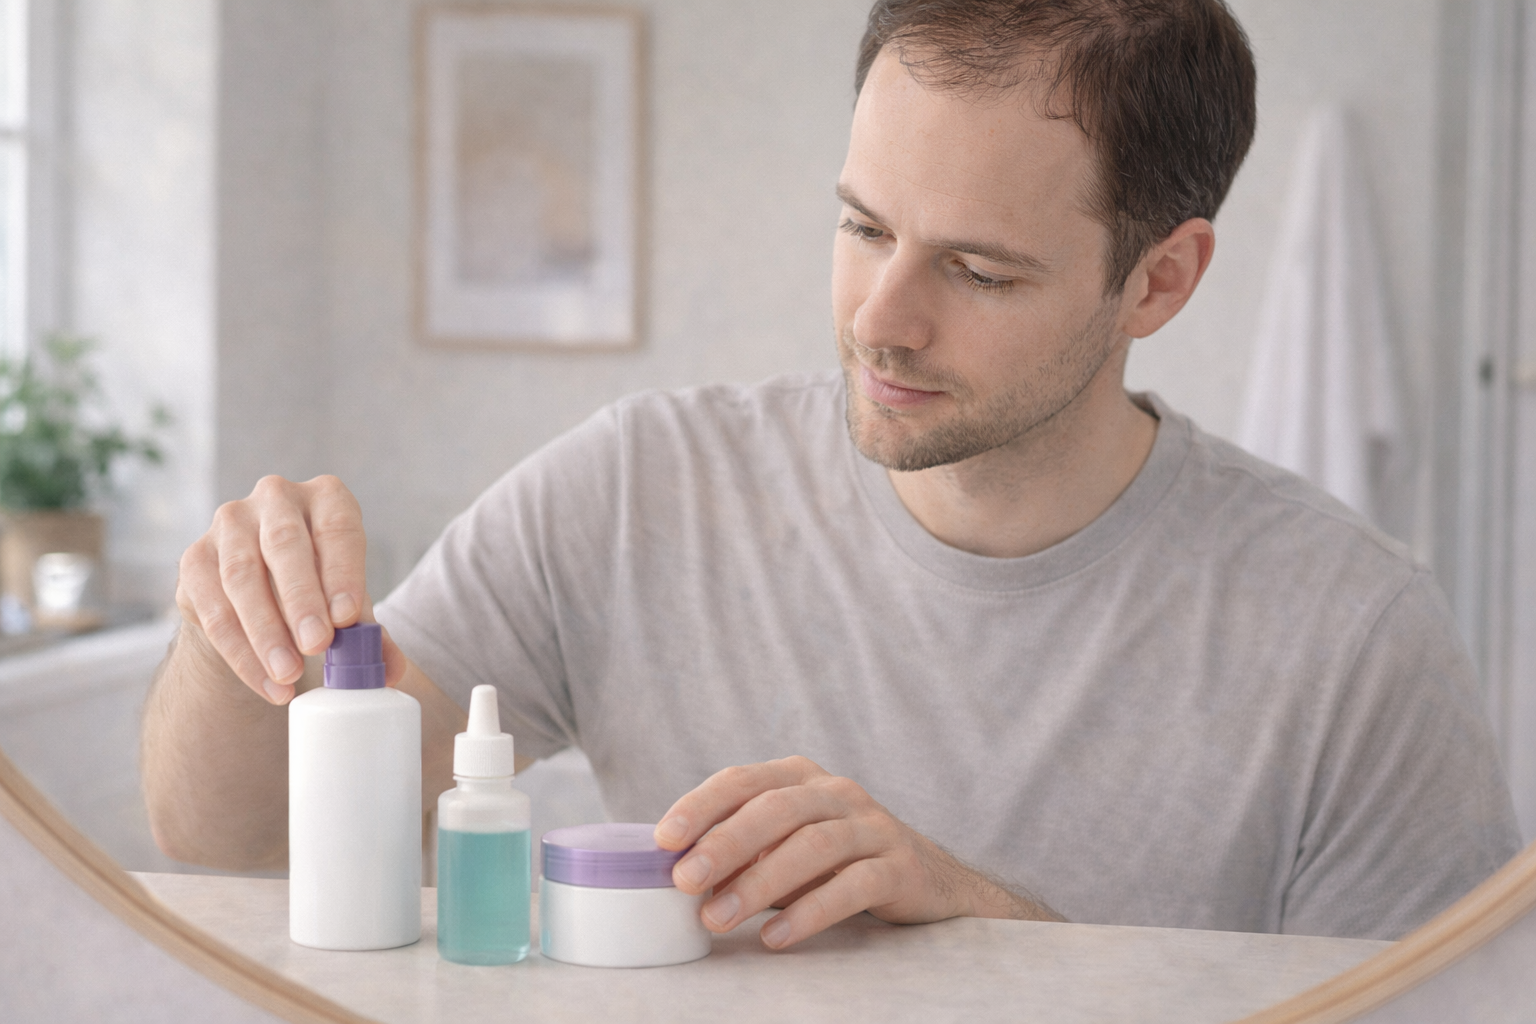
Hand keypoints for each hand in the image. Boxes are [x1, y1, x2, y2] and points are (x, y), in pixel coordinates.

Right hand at [175, 475, 405, 704]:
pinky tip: (266, 681)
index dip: (343, 571)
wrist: (259, 593)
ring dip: (266, 632)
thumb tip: (392, 670)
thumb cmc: (319, 589)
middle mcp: (275, 498)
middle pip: (285, 544)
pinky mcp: (195, 559)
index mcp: (326, 496)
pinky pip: (213, 608)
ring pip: (242, 577)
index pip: (337, 527)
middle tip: (317, 645)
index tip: (348, 617)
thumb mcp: (348, 601)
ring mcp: (229, 524)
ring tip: (289, 673)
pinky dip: (240, 652)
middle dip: (301, 599)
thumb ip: (371, 633)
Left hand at [653, 756, 1060, 949]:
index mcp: (800, 778)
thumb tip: (675, 875)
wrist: (929, 881)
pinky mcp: (900, 866)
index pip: (743, 780)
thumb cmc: (836, 864)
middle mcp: (836, 792)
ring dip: (760, 882)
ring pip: (813, 845)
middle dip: (726, 843)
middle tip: (685, 881)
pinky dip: (811, 910)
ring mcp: (872, 826)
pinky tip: (777, 936)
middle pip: (776, 808)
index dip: (701, 805)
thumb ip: (740, 855)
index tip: (664, 839)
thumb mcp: (784, 849)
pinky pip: (853, 885)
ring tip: (719, 917)